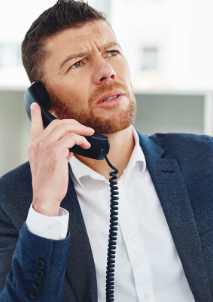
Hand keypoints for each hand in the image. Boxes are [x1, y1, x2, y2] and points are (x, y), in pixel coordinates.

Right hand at [28, 102, 93, 216]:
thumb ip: (58, 153)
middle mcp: (38, 144)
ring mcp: (45, 146)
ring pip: (65, 127)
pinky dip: (81, 139)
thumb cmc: (49, 183)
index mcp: (34, 146)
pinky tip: (85, 145)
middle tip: (85, 129)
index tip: (36, 106)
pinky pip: (71, 137)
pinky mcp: (55, 151)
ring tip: (89, 135)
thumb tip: (70, 148)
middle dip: (74, 123)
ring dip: (81, 130)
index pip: (35, 126)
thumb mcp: (51, 165)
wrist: (46, 196)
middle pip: (57, 123)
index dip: (36, 115)